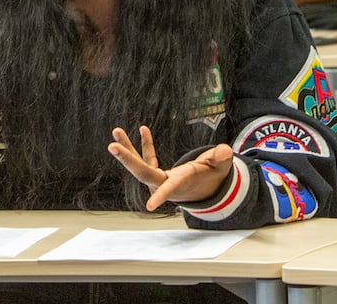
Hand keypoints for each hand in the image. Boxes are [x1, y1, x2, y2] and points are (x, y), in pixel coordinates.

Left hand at [108, 125, 234, 210]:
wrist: (204, 188)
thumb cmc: (212, 177)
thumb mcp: (219, 167)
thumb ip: (220, 158)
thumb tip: (224, 151)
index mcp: (181, 183)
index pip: (169, 188)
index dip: (161, 196)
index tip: (150, 206)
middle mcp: (164, 183)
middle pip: (143, 172)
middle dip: (127, 159)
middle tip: (112, 146)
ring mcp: (158, 178)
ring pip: (139, 165)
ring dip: (127, 149)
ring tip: (116, 131)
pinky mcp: (157, 172)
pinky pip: (148, 158)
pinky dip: (144, 144)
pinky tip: (143, 130)